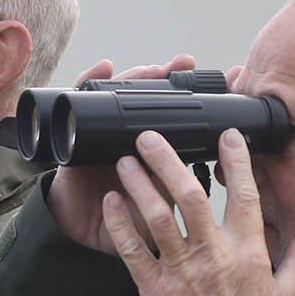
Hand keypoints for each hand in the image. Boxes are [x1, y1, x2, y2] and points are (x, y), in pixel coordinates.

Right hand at [50, 54, 197, 251]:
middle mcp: (127, 133)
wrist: (81, 231)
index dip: (187, 94)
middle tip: (184, 63)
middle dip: (164, 76)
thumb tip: (216, 172)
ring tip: (151, 68)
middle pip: (145, 95)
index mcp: (151, 148)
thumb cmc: (123, 219)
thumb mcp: (159, 205)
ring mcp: (102, 129)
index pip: (170, 112)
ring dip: (135, 76)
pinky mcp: (78, 132)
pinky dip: (89, 81)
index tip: (210, 78)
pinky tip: (103, 68)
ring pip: (119, 92)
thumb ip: (179, 189)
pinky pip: (80, 102)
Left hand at [102, 128, 294, 295]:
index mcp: (249, 253)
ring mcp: (183, 271)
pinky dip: (120, 225)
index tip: (227, 136)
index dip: (237, 162)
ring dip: (140, 185)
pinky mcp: (155, 290)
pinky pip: (133, 251)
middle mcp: (214, 254)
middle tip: (151, 136)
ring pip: (158, 217)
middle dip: (169, 161)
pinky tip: (111, 202)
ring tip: (125, 160)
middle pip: (191, 196)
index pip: (245, 197)